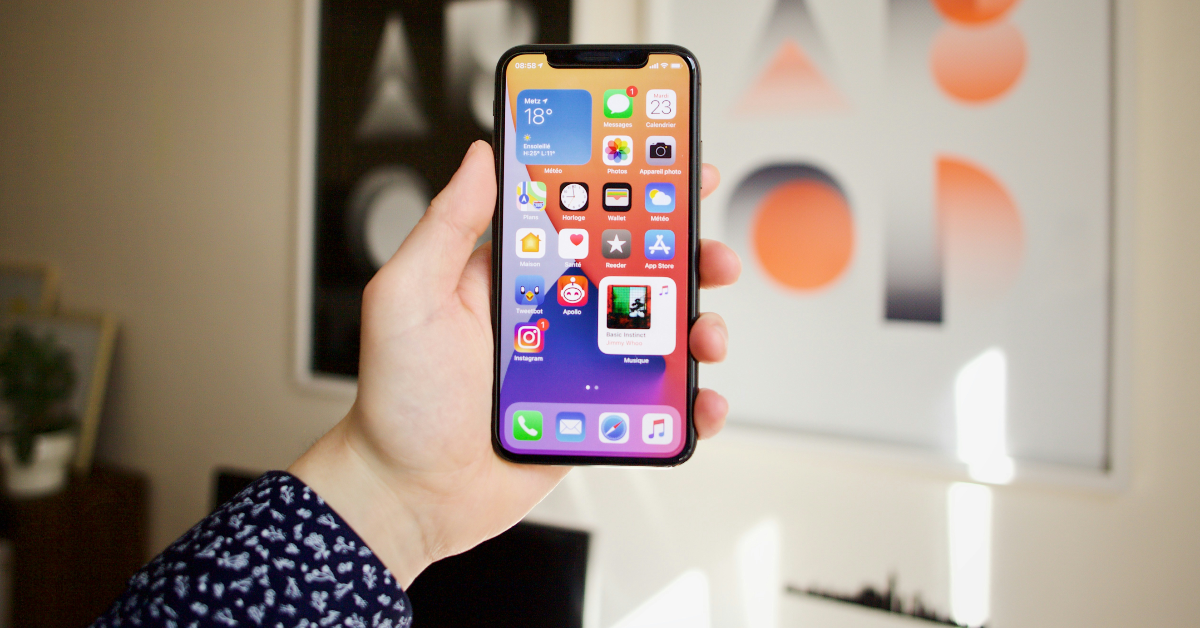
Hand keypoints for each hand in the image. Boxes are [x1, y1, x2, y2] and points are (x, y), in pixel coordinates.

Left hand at [290, 141, 740, 586]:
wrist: (410, 495)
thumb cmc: (398, 400)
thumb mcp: (407, 298)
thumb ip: (446, 225)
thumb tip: (483, 156)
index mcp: (516, 274)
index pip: (581, 215)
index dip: (629, 189)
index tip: (669, 165)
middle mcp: (556, 312)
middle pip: (638, 269)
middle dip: (686, 255)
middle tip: (711, 255)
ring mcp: (582, 363)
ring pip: (657, 331)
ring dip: (697, 324)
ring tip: (703, 336)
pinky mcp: (598, 413)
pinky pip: (657, 400)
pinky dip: (691, 399)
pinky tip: (699, 398)